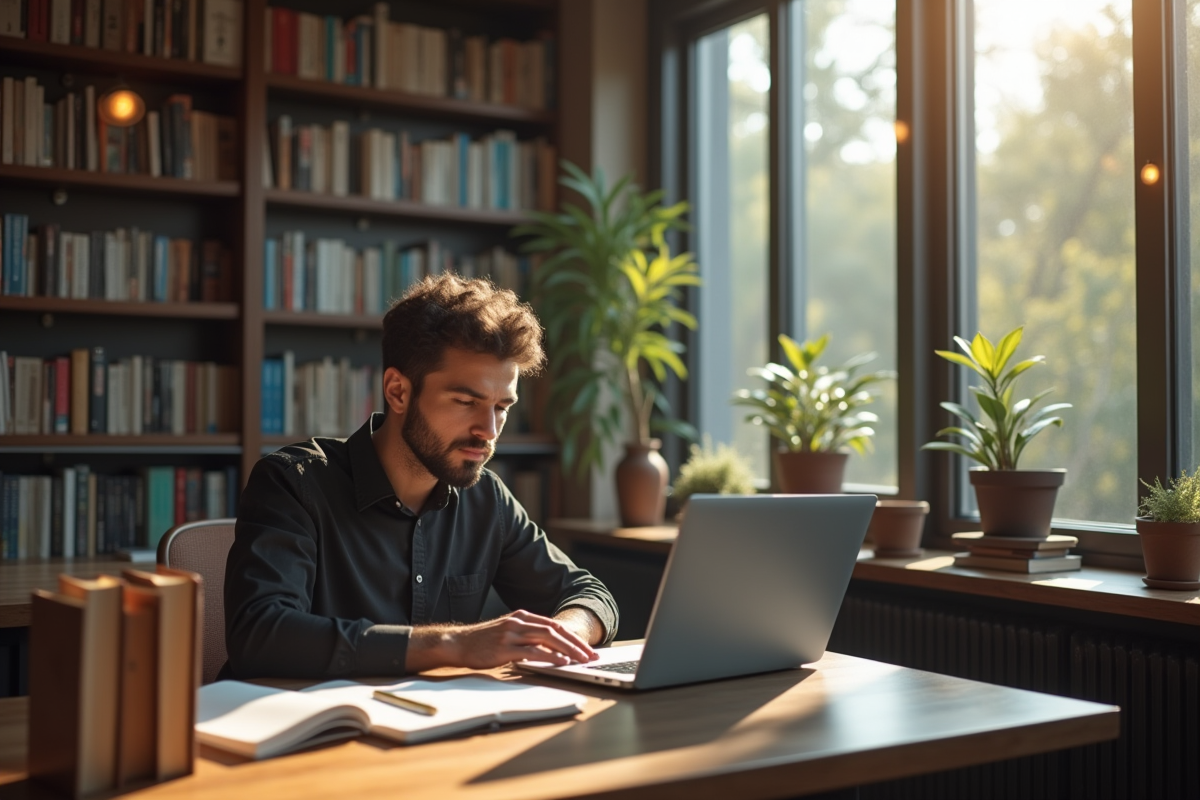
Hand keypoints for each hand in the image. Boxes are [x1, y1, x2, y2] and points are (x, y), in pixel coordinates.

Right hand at [406, 610, 597, 671]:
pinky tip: (560, 663)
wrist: (458, 643)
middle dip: (576, 644)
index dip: (573, 637)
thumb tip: (551, 648)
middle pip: (555, 630)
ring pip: (547, 639)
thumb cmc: (484, 641)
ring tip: (581, 661)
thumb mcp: (508, 632)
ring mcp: (511, 633)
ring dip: (567, 650)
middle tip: (590, 656)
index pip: (554, 625)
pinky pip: (532, 651)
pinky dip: (549, 656)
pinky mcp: (504, 647)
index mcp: (522, 616)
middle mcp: (519, 622)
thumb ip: (527, 635)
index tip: (587, 649)